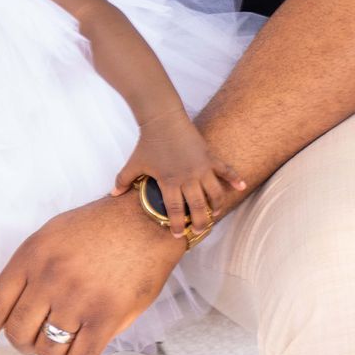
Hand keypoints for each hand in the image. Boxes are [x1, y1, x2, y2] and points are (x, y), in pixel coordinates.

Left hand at [0, 189, 188, 354]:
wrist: (148, 220)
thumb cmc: (104, 226)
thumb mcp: (53, 234)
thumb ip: (30, 268)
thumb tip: (15, 306)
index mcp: (31, 257)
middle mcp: (50, 279)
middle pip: (18, 334)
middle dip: (26, 343)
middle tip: (40, 337)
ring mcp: (77, 299)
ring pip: (48, 350)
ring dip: (54, 353)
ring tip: (69, 338)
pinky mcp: (106, 316)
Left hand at [112, 123, 246, 238]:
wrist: (163, 120)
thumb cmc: (148, 143)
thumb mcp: (134, 164)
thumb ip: (123, 181)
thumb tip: (112, 194)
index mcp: (169, 182)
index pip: (174, 210)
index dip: (176, 224)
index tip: (177, 235)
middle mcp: (188, 178)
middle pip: (197, 207)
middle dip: (199, 222)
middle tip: (199, 230)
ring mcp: (201, 168)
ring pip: (214, 194)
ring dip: (216, 206)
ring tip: (214, 215)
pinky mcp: (210, 158)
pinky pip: (226, 170)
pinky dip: (235, 179)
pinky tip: (242, 187)